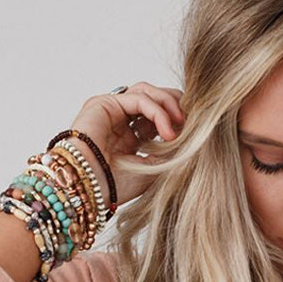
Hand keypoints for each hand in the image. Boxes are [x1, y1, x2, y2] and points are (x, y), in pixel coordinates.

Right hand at [71, 82, 184, 205]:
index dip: (177, 119)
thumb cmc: (113, 186)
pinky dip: (157, 111)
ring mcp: (111, 109)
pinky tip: (168, 130)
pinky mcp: (103, 103)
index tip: (195, 132)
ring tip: (181, 124)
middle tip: (192, 122)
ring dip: (168, 104)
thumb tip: (194, 139)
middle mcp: (119, 120)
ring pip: (147, 92)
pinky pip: (138, 98)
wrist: (87, 189)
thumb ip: (170, 152)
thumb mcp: (152, 170)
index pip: (158, 116)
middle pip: (154, 98)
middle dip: (175, 106)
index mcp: (129, 137)